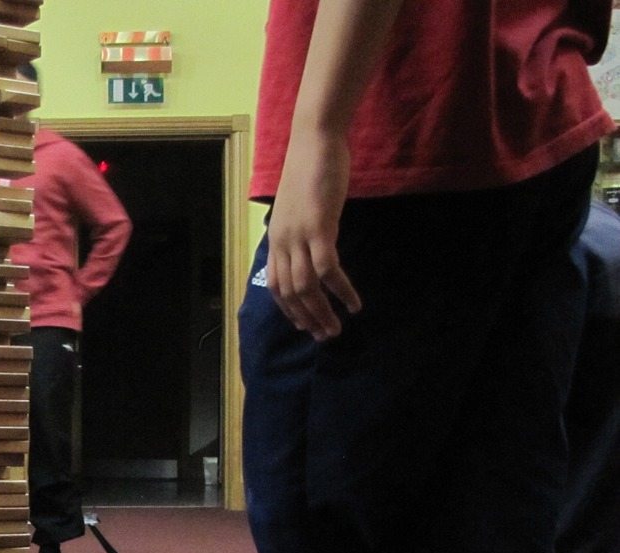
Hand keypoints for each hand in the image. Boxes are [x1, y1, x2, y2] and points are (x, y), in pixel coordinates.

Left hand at [266, 128, 361, 340]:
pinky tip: (353, 303)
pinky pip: (328, 270)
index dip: (289, 308)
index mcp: (276, 239)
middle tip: (324, 335)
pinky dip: (340, 290)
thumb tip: (315, 245)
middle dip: (306, 318)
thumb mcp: (301, 207)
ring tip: (337, 329)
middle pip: (290, 293)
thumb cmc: (311, 169)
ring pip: (306, 288)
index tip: (303, 324)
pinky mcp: (319, 228)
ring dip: (322, 312)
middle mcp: (282, 242)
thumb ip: (303, 229)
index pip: (276, 285)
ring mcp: (298, 236)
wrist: (314, 140)